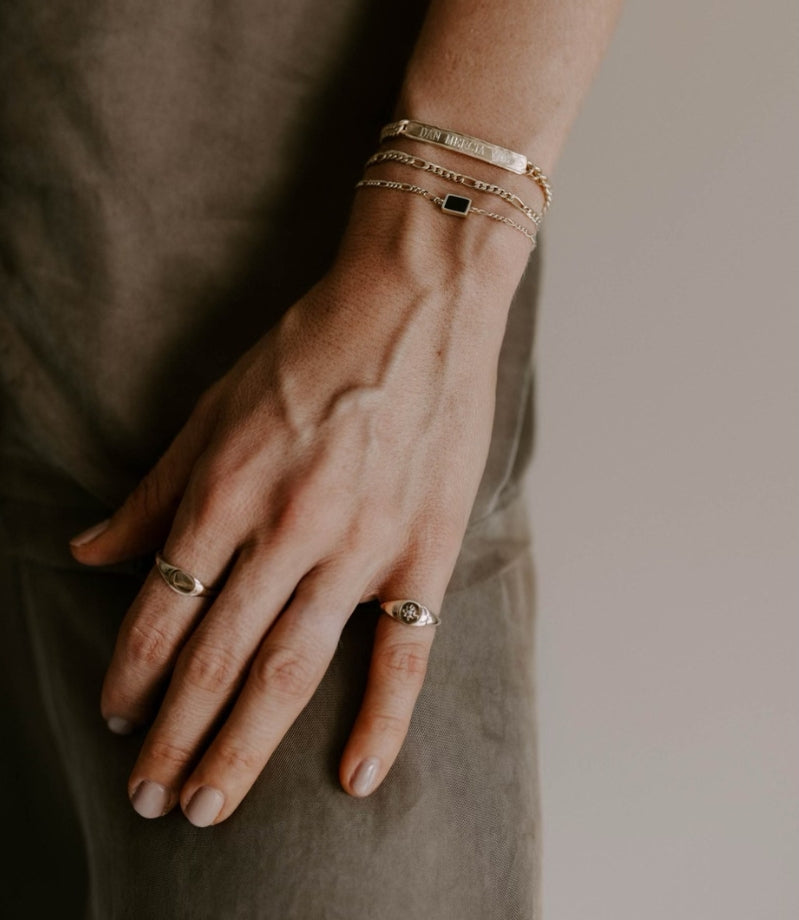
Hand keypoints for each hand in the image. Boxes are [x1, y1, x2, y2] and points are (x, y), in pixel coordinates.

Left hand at [69, 187, 525, 825]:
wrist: (415, 306)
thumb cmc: (310, 349)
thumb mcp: (212, 408)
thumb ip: (154, 489)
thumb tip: (91, 551)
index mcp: (229, 487)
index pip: (163, 607)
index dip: (130, 672)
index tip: (116, 717)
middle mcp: (289, 527)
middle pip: (216, 656)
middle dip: (173, 736)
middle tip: (148, 799)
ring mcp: (361, 545)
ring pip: (291, 668)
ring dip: (241, 746)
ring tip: (206, 804)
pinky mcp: (423, 551)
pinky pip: (403, 653)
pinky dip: (382, 720)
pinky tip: (354, 777)